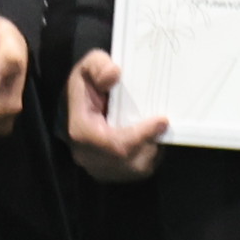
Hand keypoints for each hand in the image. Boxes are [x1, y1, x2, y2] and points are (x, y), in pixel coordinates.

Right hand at [65, 48, 167, 181]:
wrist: (76, 107)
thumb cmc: (86, 86)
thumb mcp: (88, 66)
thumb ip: (98, 65)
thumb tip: (114, 75)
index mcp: (80, 130)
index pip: (115, 143)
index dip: (141, 135)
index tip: (162, 120)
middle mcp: (86, 156)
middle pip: (129, 159)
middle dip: (150, 142)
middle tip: (163, 124)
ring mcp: (97, 169)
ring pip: (137, 168)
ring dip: (151, 150)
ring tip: (154, 130)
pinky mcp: (109, 175)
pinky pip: (137, 172)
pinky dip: (148, 156)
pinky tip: (148, 139)